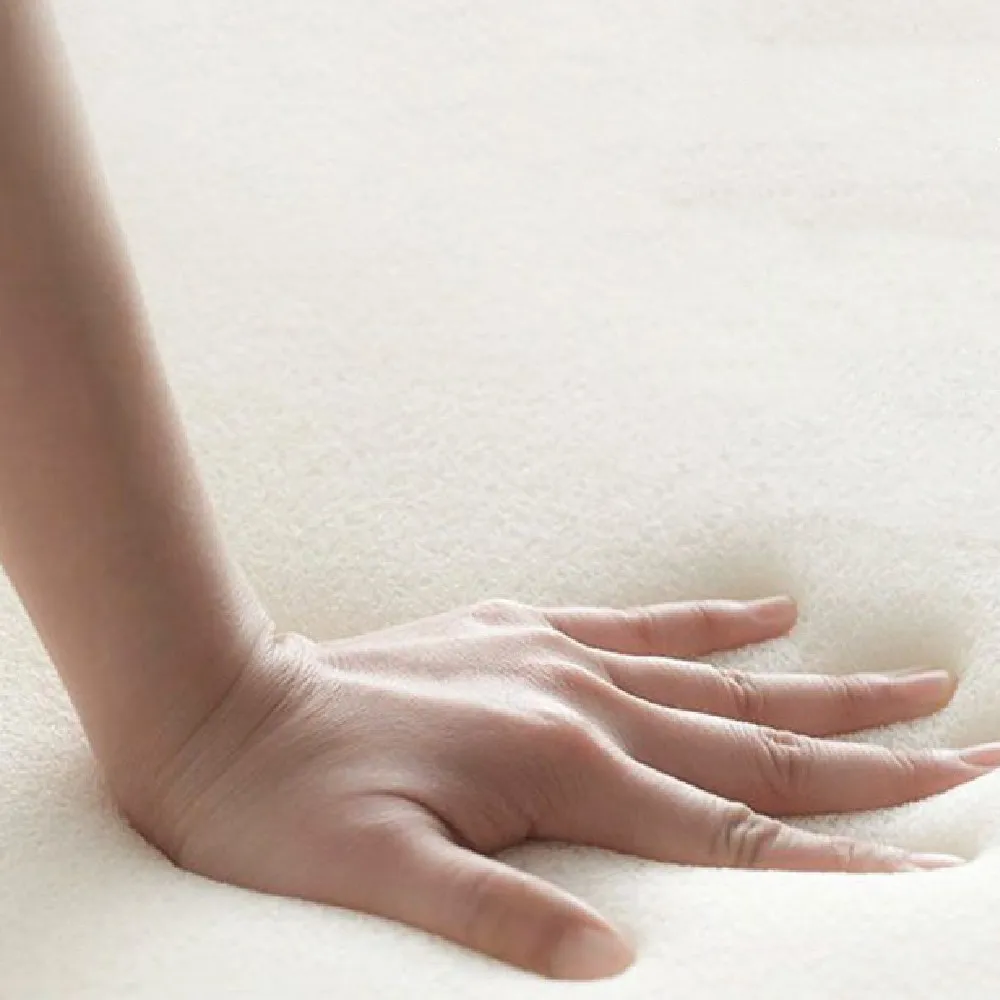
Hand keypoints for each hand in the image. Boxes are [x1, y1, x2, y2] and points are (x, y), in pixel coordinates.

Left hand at [123, 596, 993, 980]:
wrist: (226, 704)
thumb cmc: (288, 804)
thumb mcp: (380, 879)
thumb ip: (498, 921)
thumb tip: (613, 969)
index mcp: (559, 765)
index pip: (731, 827)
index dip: (839, 858)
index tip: (934, 870)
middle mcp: (578, 698)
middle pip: (757, 742)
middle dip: (877, 762)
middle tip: (978, 760)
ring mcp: (556, 655)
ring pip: (721, 679)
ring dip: (825, 687)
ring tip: (919, 682)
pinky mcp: (525, 629)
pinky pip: (643, 624)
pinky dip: (715, 622)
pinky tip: (775, 610)